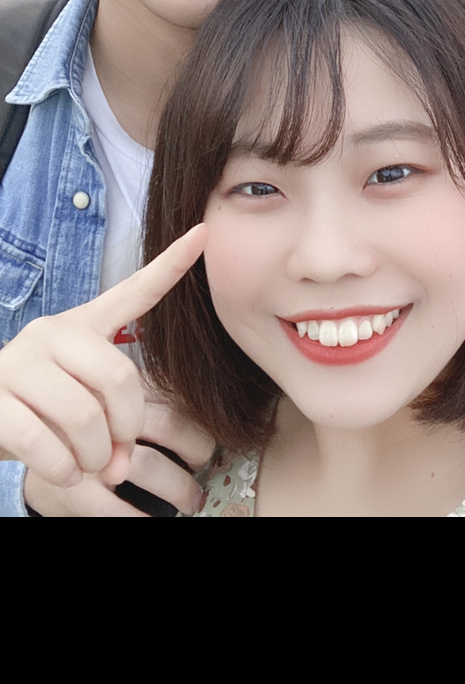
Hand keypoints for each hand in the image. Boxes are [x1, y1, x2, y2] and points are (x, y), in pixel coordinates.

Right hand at [0, 225, 208, 508]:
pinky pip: (43, 443)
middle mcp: (53, 333)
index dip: (170, 266)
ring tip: (89, 464)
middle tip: (118, 453)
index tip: (202, 234)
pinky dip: (64, 468)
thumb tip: (122, 464)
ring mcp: (21, 363)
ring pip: (84, 416)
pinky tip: (65, 472)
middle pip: (119, 378)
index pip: (133, 292)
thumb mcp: (84, 399)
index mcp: (83, 325)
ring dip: (96, 456)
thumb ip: (114, 421)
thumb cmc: (42, 405)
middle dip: (127, 427)